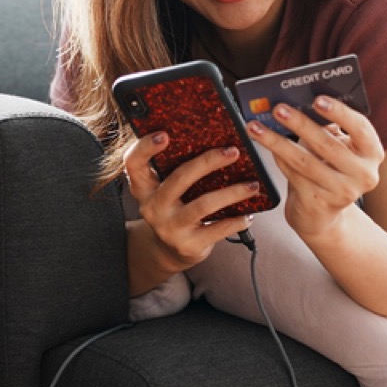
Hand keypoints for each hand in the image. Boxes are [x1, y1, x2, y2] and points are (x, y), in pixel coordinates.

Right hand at [123, 131, 260, 273]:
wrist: (168, 251)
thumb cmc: (173, 209)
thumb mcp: (164, 190)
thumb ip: (175, 168)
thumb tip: (214, 141)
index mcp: (144, 187)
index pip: (133, 163)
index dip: (145, 147)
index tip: (165, 135)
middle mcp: (152, 207)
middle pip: (179, 178)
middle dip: (209, 162)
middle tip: (233, 151)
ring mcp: (169, 227)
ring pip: (203, 204)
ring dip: (232, 193)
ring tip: (252, 185)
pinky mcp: (187, 245)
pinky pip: (217, 230)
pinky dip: (236, 221)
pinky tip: (249, 214)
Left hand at [246, 95, 383, 240]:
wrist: (322, 213)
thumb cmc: (329, 169)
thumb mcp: (336, 147)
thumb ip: (325, 127)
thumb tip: (295, 105)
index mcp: (372, 153)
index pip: (360, 128)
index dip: (339, 113)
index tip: (317, 100)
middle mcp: (363, 175)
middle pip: (327, 145)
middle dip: (299, 124)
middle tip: (278, 108)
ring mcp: (342, 192)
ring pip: (304, 161)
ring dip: (277, 141)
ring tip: (257, 127)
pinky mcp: (319, 203)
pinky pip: (293, 175)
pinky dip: (278, 157)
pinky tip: (265, 144)